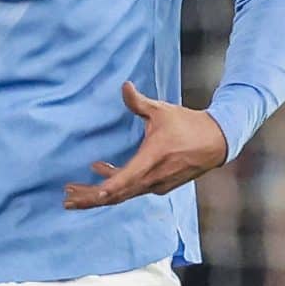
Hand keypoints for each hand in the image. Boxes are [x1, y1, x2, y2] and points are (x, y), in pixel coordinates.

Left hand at [64, 81, 228, 209]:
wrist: (218, 141)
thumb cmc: (189, 124)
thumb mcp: (162, 110)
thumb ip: (139, 102)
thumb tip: (124, 85)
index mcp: (153, 159)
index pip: (124, 180)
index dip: (104, 189)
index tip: (86, 194)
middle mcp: (154, 177)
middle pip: (117, 195)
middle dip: (90, 198)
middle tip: (66, 200)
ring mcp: (157, 184)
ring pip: (123, 194)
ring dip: (98, 194)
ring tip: (73, 193)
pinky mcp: (160, 185)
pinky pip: (132, 188)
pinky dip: (114, 185)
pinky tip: (99, 170)